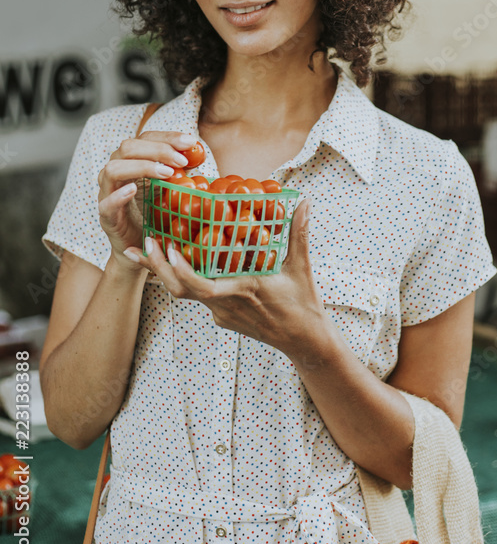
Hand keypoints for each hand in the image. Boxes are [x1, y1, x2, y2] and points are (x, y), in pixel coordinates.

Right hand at [97, 129, 198, 271]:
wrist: (143, 248)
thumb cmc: (156, 213)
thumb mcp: (170, 187)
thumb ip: (179, 170)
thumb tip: (197, 153)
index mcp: (131, 161)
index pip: (145, 138)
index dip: (168, 137)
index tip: (191, 142)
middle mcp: (116, 172)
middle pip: (128, 147)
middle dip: (158, 149)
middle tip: (182, 160)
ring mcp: (107, 193)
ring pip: (113, 169)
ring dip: (142, 167)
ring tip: (167, 173)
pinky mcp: (106, 217)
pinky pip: (106, 203)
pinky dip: (119, 195)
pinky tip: (134, 190)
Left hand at [140, 198, 326, 354]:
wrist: (303, 341)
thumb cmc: (303, 305)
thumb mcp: (301, 268)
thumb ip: (299, 234)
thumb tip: (304, 202)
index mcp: (242, 291)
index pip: (203, 287)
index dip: (183, 270)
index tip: (170, 249)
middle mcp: (225, 305)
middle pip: (181, 290)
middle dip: (159, 266)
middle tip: (145, 242)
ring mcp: (221, 313)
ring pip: (185, 294)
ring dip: (167, 272)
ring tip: (150, 248)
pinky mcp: (222, 317)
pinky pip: (198, 297)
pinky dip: (185, 279)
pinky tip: (179, 262)